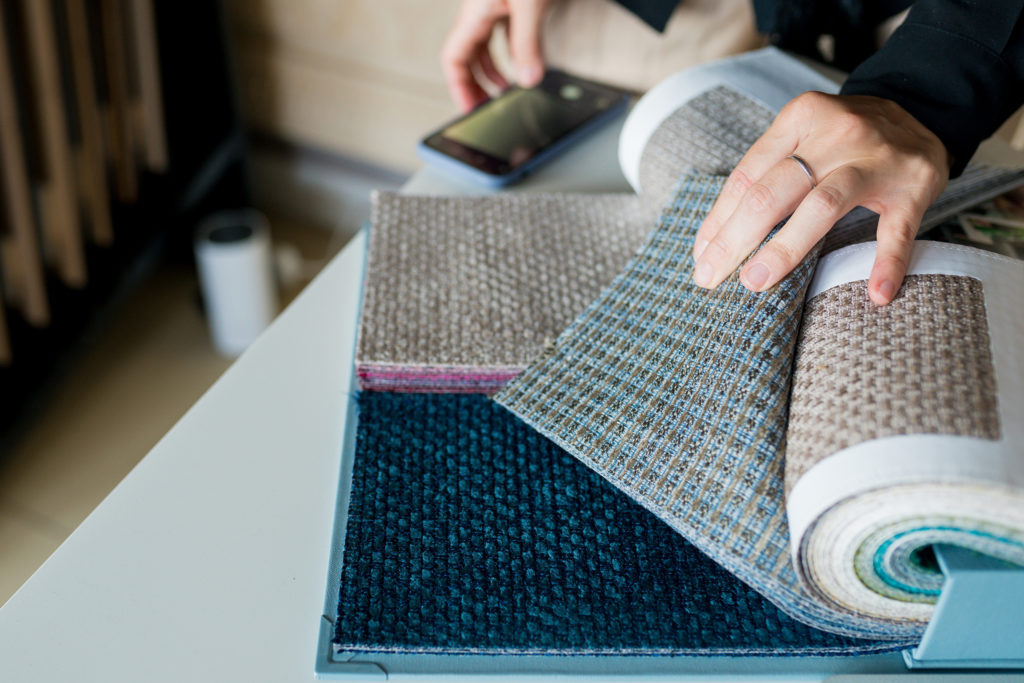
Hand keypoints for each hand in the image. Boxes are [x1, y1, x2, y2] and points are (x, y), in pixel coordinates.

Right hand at [441, 0, 550, 111]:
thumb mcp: (529, 6)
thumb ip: (527, 43)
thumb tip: (528, 80)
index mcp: (475, 14)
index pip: (453, 59)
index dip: (458, 88)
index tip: (469, 110)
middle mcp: (479, 11)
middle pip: (465, 58)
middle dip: (473, 87)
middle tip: (485, 109)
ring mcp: (493, 7)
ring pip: (482, 49)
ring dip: (489, 74)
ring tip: (502, 94)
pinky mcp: (510, 4)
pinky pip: (500, 37)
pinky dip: (506, 56)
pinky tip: (518, 65)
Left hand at [692, 92, 950, 305]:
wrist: (926, 107)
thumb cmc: (844, 138)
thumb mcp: (804, 136)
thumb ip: (765, 175)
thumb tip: (713, 237)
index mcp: (801, 119)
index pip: (747, 176)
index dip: (718, 220)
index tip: (701, 256)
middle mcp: (837, 134)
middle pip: (774, 192)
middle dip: (735, 239)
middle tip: (710, 278)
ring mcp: (878, 160)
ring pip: (822, 206)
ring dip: (785, 248)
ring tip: (755, 282)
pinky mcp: (914, 185)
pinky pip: (898, 230)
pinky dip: (888, 262)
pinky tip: (876, 294)